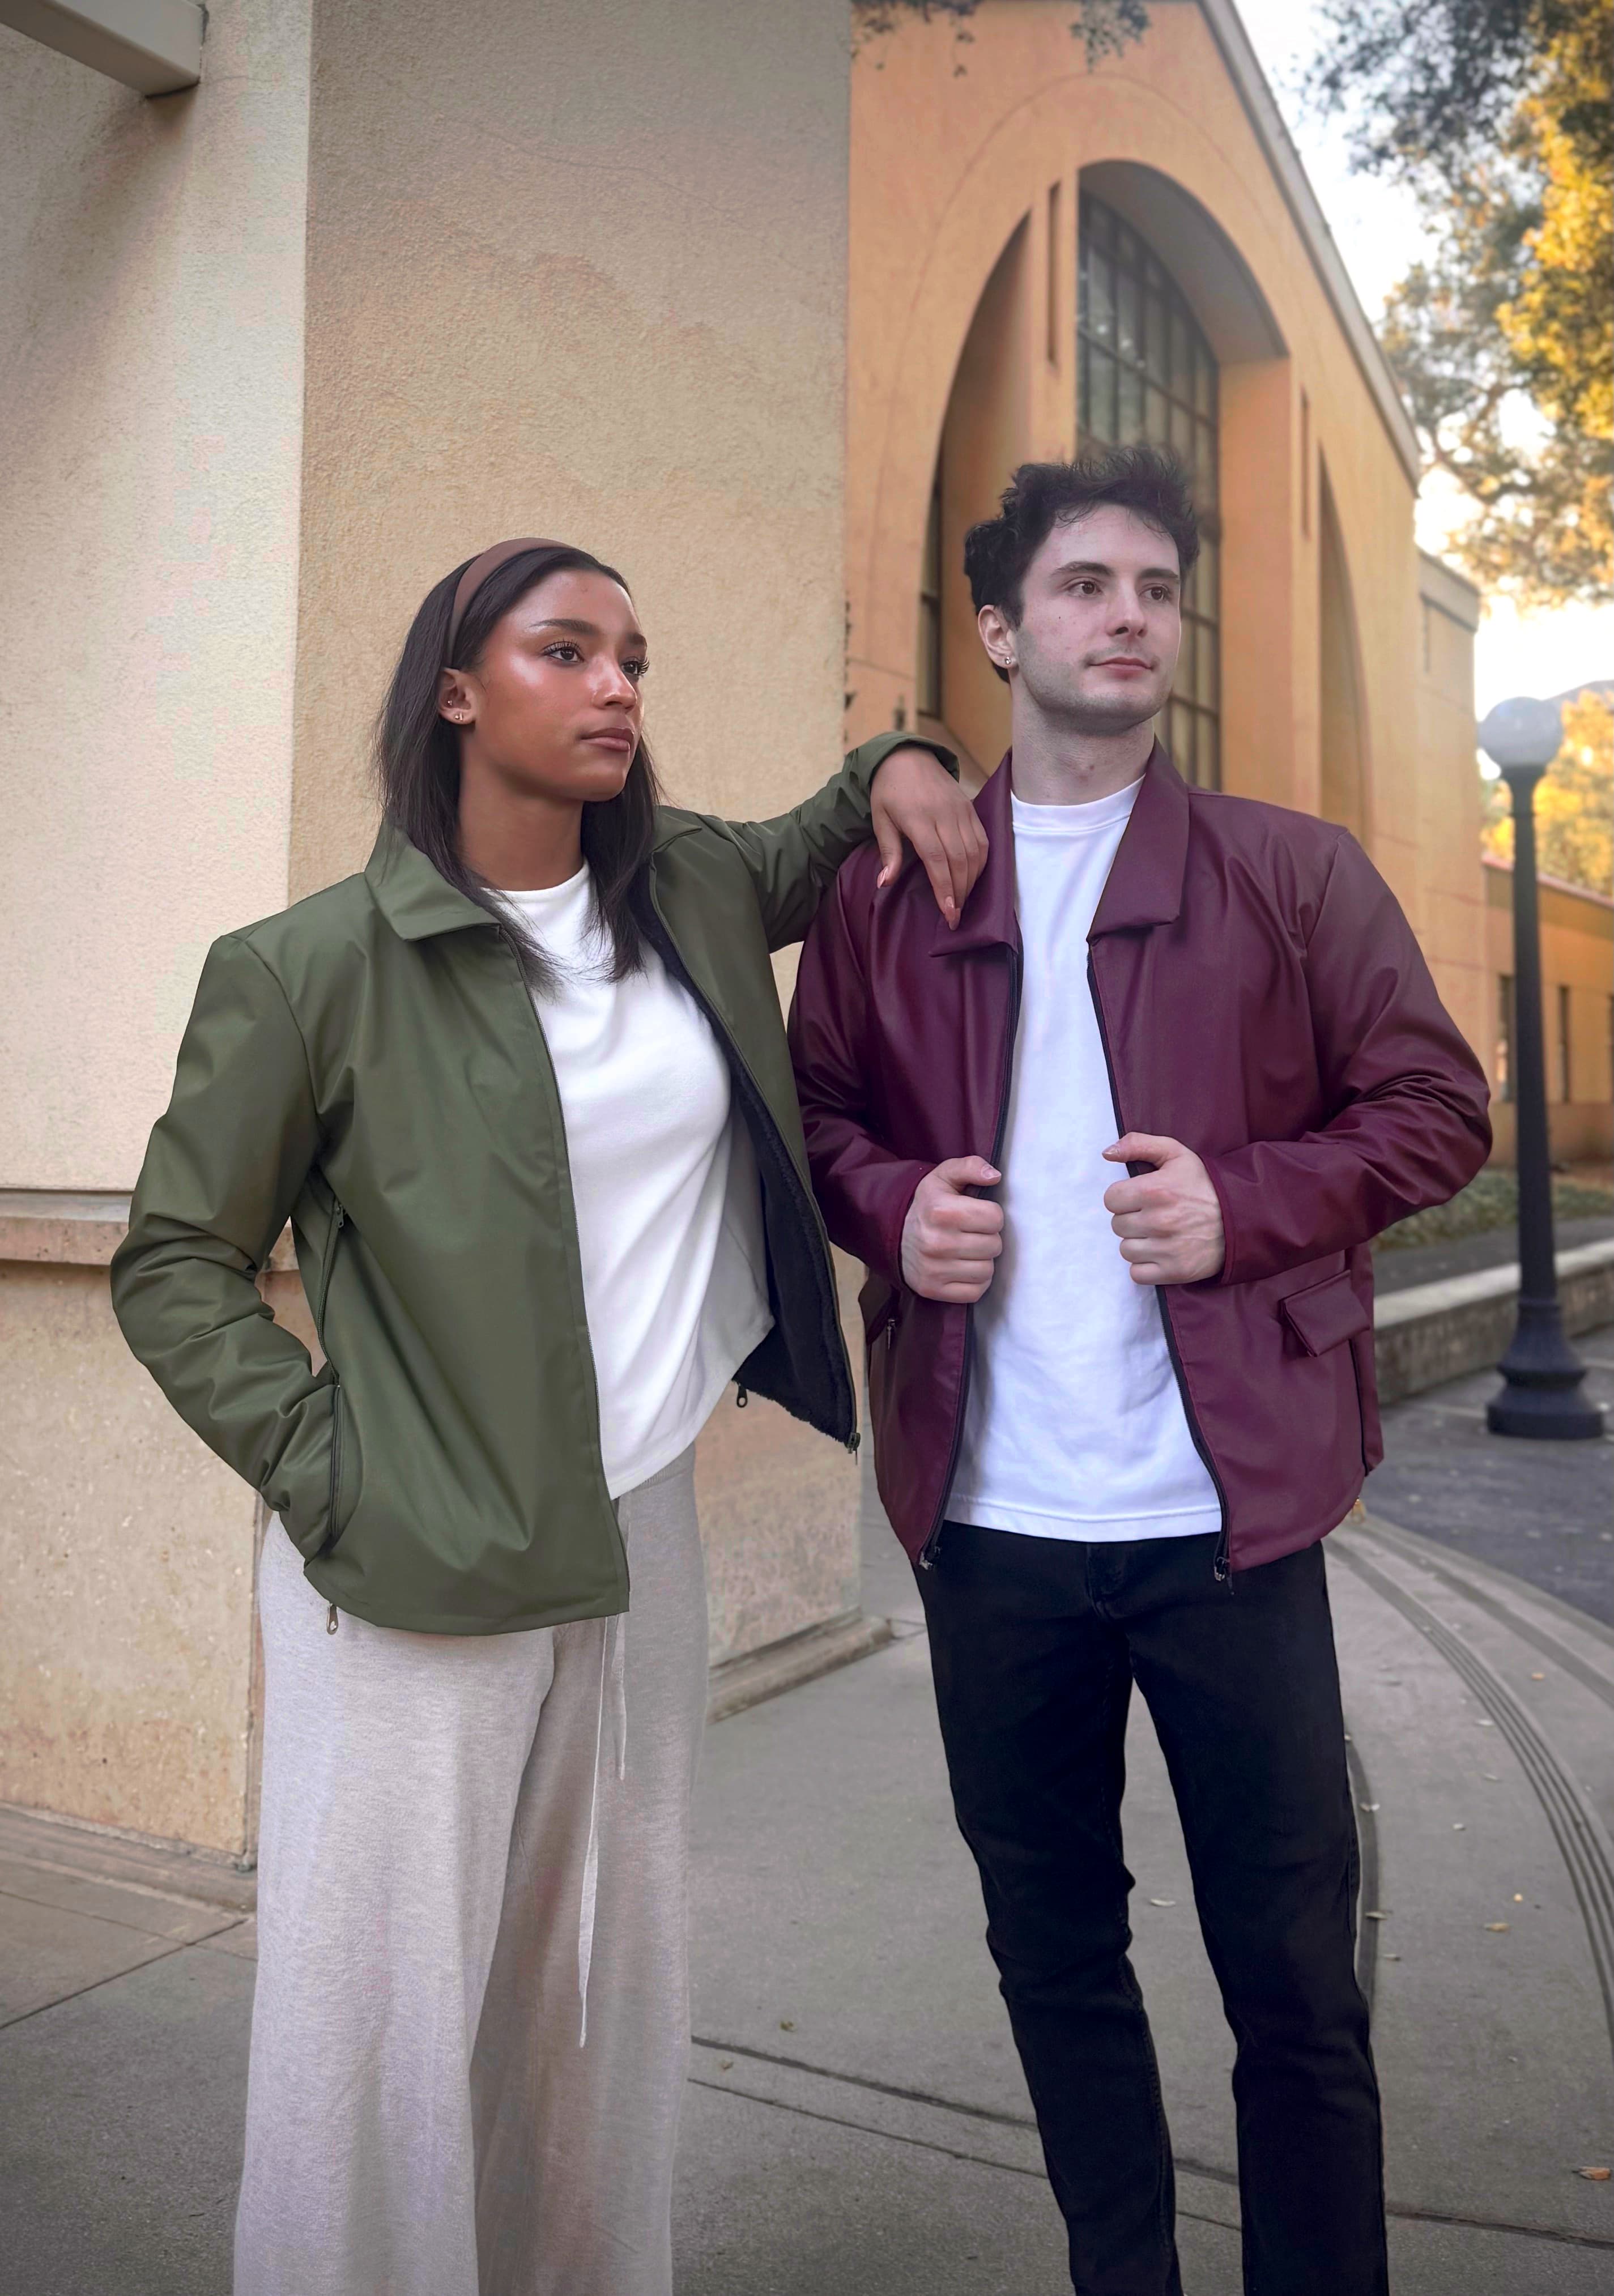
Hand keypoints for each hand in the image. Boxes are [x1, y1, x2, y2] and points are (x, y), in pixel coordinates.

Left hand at [870, 744, 987, 928]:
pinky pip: (982, 840)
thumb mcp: (880, 819)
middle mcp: (944, 815)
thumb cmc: (889, 791)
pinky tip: (973, 878)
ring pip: (975, 852)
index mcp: (918, 818)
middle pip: (959, 860)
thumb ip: (888, 852)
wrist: (908, 757)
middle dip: (960, 892)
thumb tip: (885, 884)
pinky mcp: (970, 808)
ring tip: (962, 901)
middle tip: (955, 917)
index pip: (937, 860)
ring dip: (971, 881)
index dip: (944, 888)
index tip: (949, 913)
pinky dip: (981, 862)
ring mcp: (961, 811)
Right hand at [901, 1157, 1003, 1301]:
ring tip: (968, 1251)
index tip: (978, 1215)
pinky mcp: (933, 1289)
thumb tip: (995, 1176)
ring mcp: (934, 1269)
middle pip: (994, 1245)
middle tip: (972, 1233)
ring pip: (987, 1270)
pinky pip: (976, 1291)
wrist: (894, 1234)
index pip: (995, 1218)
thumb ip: (970, 1167)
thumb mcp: (944, 1177)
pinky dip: (975, 1281)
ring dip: (982, 1260)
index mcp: (942, 1211)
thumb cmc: (928, 1205)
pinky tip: (964, 1268)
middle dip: (988, 1238)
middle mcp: (937, 1242)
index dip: (991, 1215)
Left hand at [1102, 1134, 1224, 1285]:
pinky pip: (1137, 1273)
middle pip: (1117, 1225)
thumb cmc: (1205, 1185)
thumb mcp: (1176, 1154)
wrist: (1242, 1217)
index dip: (1124, 1197)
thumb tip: (1107, 1153)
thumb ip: (1138, 1144)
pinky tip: (1161, 1252)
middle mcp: (1159, 1221)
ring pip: (1126, 1249)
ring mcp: (1166, 1249)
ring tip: (1159, 1234)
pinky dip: (1145, 1266)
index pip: (1111, 1199)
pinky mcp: (1175, 1271)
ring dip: (1138, 1243)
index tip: (1141, 1197)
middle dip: (1132, 1218)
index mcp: (1155, 1190)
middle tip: (1154, 1214)